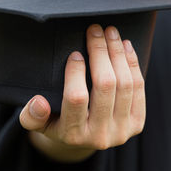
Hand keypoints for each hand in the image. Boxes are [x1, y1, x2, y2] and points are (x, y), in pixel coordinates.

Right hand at [19, 24, 145, 161]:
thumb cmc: (56, 123)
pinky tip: (125, 46)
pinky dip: (132, 63)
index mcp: (72, 134)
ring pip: (125, 84)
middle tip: (95, 30)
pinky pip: (138, 88)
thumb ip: (31, 115)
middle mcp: (99, 136)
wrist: (83, 140)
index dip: (76, 71)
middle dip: (100, 52)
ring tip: (110, 33)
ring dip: (118, 53)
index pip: (76, 98)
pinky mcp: (137, 124)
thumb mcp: (37, 123)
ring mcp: (121, 130)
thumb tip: (39, 101)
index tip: (74, 53)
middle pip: (106, 86)